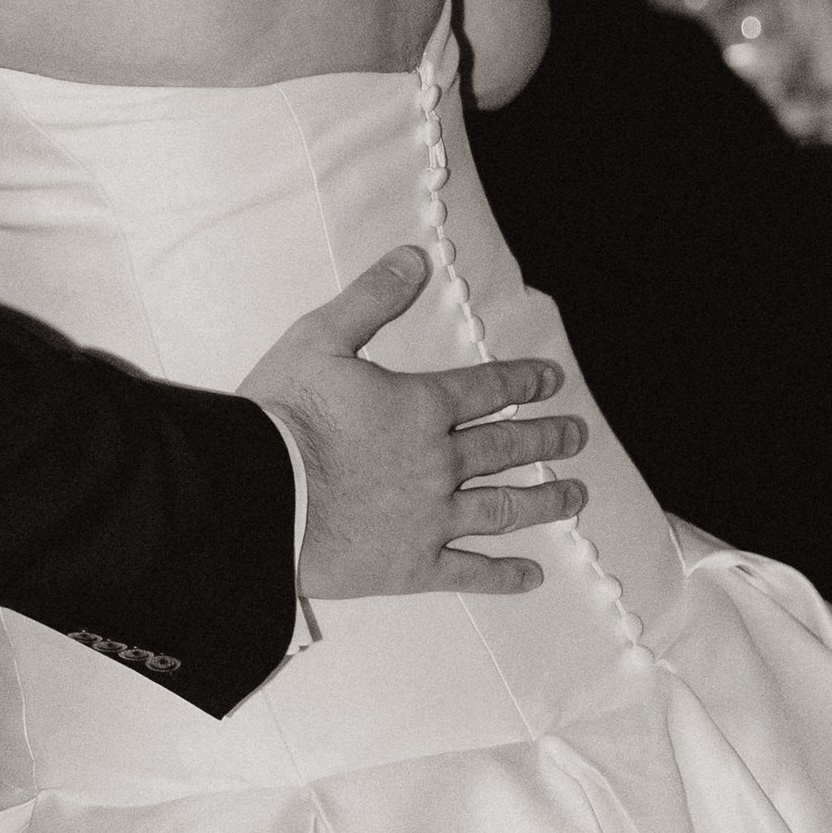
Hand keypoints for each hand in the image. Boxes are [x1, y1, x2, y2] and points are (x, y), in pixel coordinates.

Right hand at [240, 244, 588, 598]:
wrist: (254, 495)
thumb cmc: (280, 415)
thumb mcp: (319, 339)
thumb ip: (372, 298)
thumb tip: (415, 258)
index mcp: (420, 407)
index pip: (488, 388)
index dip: (525, 380)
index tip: (553, 380)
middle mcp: (439, 464)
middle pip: (507, 447)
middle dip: (548, 438)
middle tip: (577, 436)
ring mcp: (430, 518)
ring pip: (504, 508)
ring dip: (546, 501)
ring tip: (575, 497)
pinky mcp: (411, 565)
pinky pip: (470, 572)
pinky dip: (504, 575)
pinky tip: (531, 574)